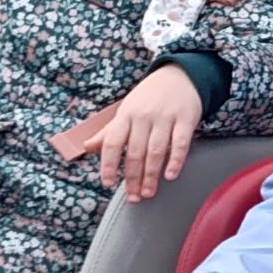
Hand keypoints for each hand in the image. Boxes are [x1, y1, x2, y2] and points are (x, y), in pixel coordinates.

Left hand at [57, 64, 202, 202]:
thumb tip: (87, 147)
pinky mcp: (186, 119)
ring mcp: (165, 118)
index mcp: (125, 115)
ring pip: (156, 151)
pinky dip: (175, 161)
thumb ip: (108, 131)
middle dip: (132, 178)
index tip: (108, 183)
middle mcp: (143, 116)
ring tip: (148, 193)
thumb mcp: (126, 110)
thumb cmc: (149, 97)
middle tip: (133, 198)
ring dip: (151, 175)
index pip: (112, 142)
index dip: (108, 164)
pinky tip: (170, 176)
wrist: (180, 75)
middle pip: (134, 152)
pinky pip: (180, 143)